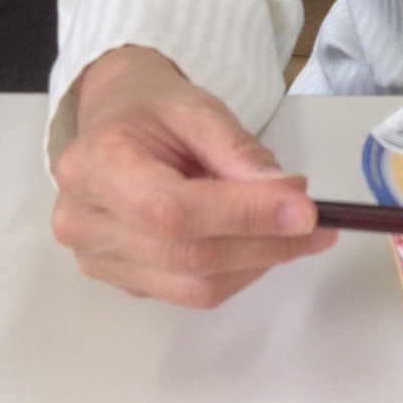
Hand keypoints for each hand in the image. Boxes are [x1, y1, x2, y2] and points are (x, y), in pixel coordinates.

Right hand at [52, 45, 334, 306]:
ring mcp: (98, 260)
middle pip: (188, 256)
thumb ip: (239, 152)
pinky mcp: (122, 282)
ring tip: (298, 233)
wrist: (116, 122)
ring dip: (258, 263)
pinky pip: (189, 293)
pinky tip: (259, 243)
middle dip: (265, 243)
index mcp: (96, 165)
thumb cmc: (154, 111)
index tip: (305, 210)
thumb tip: (289, 196)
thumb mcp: (198, 109)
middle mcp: (85, 222)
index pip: (173, 210)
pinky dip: (237, 272)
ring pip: (194, 286)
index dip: (243, 216)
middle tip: (318, 223)